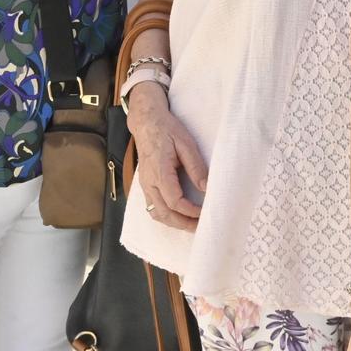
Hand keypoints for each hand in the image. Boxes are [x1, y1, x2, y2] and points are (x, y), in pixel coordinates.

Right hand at [126, 80, 206, 229]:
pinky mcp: (145, 184)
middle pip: (164, 213)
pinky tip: (179, 216)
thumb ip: (196, 167)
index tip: (205, 212)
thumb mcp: (186, 144)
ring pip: (156, 213)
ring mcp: (144, 184)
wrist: (147, 123)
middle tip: (202, 227)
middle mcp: (148, 182)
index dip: (190, 211)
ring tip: (192, 225)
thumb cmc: (167, 130)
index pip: (174, 201)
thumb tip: (206, 188)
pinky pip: (153, 207)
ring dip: (174, 223)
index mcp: (159, 171)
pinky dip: (166, 216)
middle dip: (183, 224)